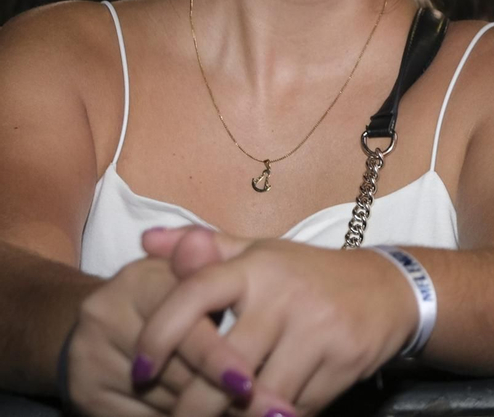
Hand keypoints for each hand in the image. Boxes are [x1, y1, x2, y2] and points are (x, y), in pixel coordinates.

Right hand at [64, 246, 253, 416]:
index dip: (219, 359)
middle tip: (264, 409)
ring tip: (245, 413)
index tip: (248, 384)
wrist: (105, 322)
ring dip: (205, 410)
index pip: (184, 327)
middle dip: (220, 393)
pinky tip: (203, 416)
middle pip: (175, 369)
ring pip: (162, 398)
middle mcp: (106, 317)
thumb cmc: (170, 296)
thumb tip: (200, 240)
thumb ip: (207, 263)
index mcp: (138, 281)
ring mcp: (90, 358)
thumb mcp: (192, 276)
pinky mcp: (84, 394)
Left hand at [136, 228, 415, 416]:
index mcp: (256, 267)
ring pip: (259, 398)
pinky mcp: (344, 360)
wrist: (390, 288)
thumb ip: (204, 250)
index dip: (159, 336)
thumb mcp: (260, 255)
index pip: (194, 295)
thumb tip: (147, 240)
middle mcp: (285, 295)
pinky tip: (262, 416)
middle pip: (223, 368)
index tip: (139, 372)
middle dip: (192, 407)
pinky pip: (296, 407)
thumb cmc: (308, 276)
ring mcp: (318, 329)